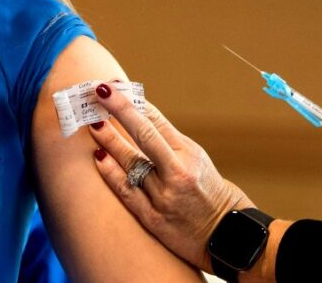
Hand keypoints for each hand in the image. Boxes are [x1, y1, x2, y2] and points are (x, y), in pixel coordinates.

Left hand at [88, 83, 250, 271]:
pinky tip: (99, 158)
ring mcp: (165, 197)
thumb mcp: (196, 159)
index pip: (157, 121)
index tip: (114, 87)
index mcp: (190, 154)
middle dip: (120, 110)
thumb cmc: (209, 190)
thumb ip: (168, 142)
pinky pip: (127, 193)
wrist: (228, 235)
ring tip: (93, 124)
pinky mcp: (154, 219)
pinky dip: (111, 174)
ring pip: (131, 163)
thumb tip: (136, 116)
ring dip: (109, 141)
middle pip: (144, 136)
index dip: (133, 102)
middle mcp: (178, 173)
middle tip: (99, 91)